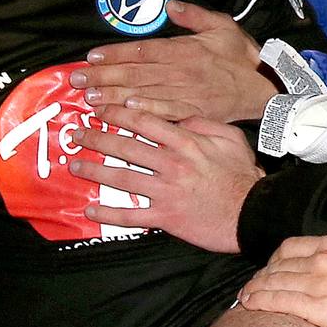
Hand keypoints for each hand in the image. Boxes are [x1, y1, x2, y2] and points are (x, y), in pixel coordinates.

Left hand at [71, 0, 271, 121]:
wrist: (263, 86)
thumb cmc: (240, 55)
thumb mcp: (222, 25)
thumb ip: (194, 15)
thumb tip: (169, 4)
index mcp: (184, 49)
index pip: (142, 50)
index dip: (114, 53)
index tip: (91, 57)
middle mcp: (180, 71)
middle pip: (135, 73)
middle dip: (103, 77)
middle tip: (77, 81)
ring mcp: (185, 93)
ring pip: (143, 93)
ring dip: (114, 96)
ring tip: (89, 98)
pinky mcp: (191, 112)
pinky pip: (163, 112)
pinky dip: (142, 112)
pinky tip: (122, 112)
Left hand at [71, 105, 260, 251]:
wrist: (252, 212)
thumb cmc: (243, 175)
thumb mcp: (229, 138)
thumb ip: (202, 125)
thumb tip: (179, 117)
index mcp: (186, 142)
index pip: (144, 122)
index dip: (118, 113)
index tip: (99, 109)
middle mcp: (171, 164)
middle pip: (126, 147)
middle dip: (97, 138)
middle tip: (77, 134)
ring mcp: (166, 191)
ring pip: (122, 178)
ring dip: (94, 171)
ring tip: (75, 166)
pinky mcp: (165, 217)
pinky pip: (131, 215)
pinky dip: (109, 213)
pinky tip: (91, 209)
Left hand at [238, 234, 326, 326]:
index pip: (291, 247)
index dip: (274, 260)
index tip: (268, 271)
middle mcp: (324, 259)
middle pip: (277, 265)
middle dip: (260, 276)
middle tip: (251, 288)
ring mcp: (321, 283)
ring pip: (274, 282)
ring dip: (254, 290)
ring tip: (244, 299)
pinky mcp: (321, 309)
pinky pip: (279, 302)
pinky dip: (259, 302)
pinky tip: (249, 306)